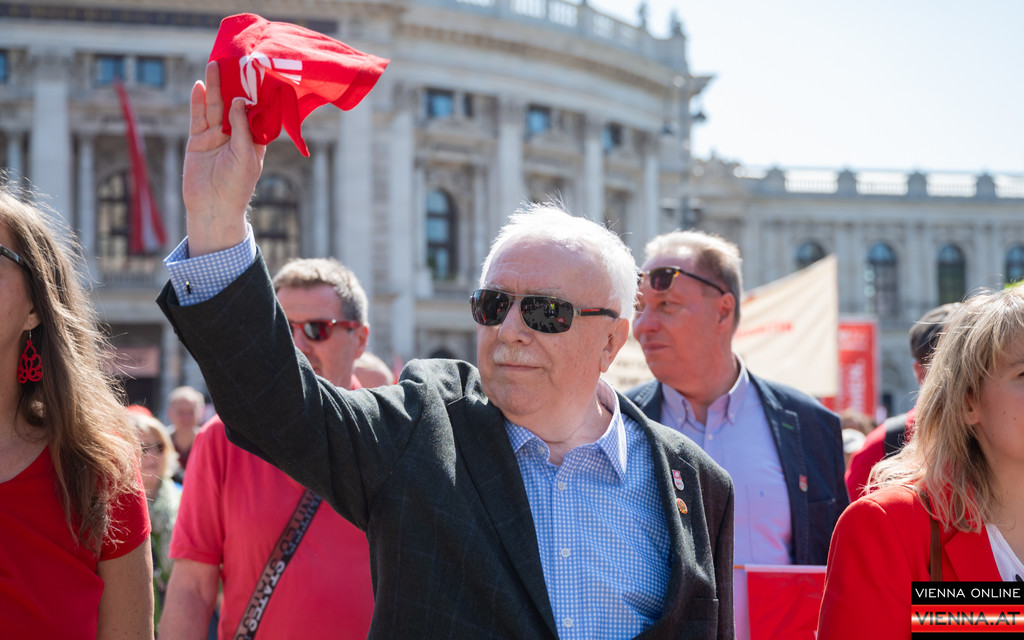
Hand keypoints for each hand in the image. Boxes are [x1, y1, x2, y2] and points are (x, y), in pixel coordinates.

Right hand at [182, 61, 266, 256]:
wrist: (213, 207)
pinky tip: (198, 85)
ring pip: (215, 107)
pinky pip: (198, 117)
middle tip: (233, 61)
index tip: (257, 72)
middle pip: (234, 104)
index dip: (256, 94)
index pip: (257, 111)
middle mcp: (236, 135)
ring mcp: (216, 136)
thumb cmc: (237, 185)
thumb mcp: (245, 154)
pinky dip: (197, 102)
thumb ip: (241, 126)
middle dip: (234, 84)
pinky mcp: (198, 140)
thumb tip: (239, 99)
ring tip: (214, 65)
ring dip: (214, 87)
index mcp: (255, 139)